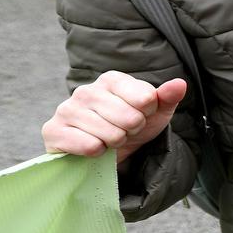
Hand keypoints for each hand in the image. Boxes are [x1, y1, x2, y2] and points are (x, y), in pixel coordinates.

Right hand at [42, 72, 186, 162]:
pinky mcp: (53, 131)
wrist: (104, 153)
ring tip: (108, 138)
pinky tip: (93, 146)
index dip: (147, 114)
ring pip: (110, 134)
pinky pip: (89, 146)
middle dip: (131, 131)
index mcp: (111, 79)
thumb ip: (167, 97)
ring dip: (115, 142)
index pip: (145, 98)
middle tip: (123, 131)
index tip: (139, 115)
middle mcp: (86, 90)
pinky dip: (98, 152)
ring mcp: (66, 109)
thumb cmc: (130, 127)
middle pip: (130, 117)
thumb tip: (179, 84)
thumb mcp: (155, 113)